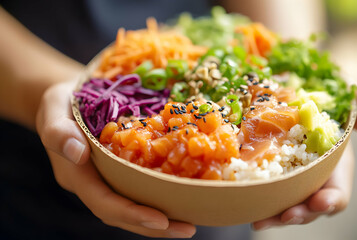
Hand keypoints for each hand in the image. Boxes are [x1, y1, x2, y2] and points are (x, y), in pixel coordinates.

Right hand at [36, 80, 195, 237]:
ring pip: (132, 204)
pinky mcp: (118, 170)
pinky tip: (181, 192)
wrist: (65, 101)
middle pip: (122, 214)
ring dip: (160, 218)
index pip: (104, 202)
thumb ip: (58, 132)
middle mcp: (93, 183)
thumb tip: (78, 153)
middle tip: (188, 229)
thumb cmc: (59, 103)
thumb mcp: (53, 109)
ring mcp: (105, 178)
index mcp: (77, 175)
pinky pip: (137, 187)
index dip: (131, 214)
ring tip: (190, 221)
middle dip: (154, 226)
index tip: (161, 220)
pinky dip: (158, 195)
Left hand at [252, 87, 356, 229]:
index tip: (319, 201)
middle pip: (308, 207)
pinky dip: (257, 199)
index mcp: (335, 165)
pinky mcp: (270, 170)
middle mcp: (312, 177)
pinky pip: (266, 190)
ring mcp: (290, 176)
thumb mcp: (350, 94)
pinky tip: (244, 203)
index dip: (331, 200)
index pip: (337, 192)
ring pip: (285, 204)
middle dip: (298, 214)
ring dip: (274, 216)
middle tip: (284, 216)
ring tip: (259, 221)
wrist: (296, 90)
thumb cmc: (327, 97)